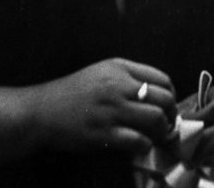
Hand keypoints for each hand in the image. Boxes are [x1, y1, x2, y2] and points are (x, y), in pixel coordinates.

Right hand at [32, 58, 175, 154]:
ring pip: (156, 118)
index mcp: (120, 67)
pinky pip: (138, 140)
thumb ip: (129, 77)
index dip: (171, 96)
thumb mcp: (102, 72)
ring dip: (161, 131)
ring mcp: (111, 109)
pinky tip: (140, 146)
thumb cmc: (74, 92)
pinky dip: (145, 145)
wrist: (43, 111)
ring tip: (155, 136)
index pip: (163, 79)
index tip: (168, 107)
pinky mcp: (104, 133)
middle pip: (164, 98)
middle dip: (171, 114)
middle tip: (166, 124)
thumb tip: (160, 94)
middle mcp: (118, 85)